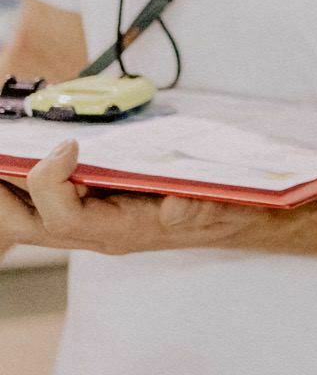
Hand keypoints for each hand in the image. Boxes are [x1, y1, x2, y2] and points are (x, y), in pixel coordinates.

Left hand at [0, 139, 242, 255]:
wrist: (233, 222)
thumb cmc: (224, 211)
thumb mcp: (221, 206)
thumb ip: (198, 208)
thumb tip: (176, 205)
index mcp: (123, 231)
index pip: (66, 219)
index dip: (51, 182)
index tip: (67, 144)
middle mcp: (98, 232)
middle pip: (28, 227)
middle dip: (2, 196)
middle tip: (1, 154)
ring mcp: (92, 223)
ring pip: (29, 221)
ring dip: (6, 193)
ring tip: (3, 154)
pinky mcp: (94, 210)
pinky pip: (43, 206)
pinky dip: (26, 186)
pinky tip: (25, 158)